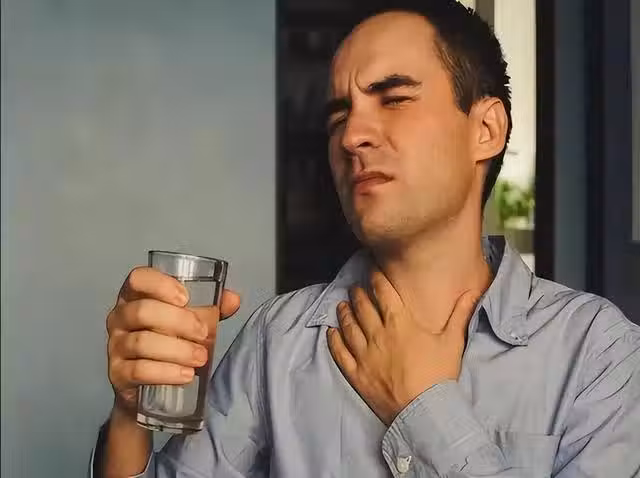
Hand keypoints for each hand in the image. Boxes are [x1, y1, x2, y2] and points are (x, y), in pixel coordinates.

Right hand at [106, 267, 240, 414]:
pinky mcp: (117, 374)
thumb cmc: (170, 342)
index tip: (185, 298)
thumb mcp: (191, 321)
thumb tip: (232, 299)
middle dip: (178, 321)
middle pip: (142, 311)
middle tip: (204, 334)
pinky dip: (166, 372)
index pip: (138, 278)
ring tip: (200, 357)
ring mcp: (115, 346)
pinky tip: (186, 375)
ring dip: (177, 350)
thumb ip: (212, 308)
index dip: (160, 284)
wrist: (150, 387)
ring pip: (142, 342)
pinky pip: (138, 370)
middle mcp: (120, 317)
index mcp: (136, 296)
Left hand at [327, 270, 479, 425]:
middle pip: (362, 306)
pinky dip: (333, 340)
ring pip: (348, 326)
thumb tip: (472, 292)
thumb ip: (460, 314)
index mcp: (399, 323)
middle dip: (358, 293)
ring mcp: (364, 354)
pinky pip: (339, 352)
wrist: (423, 411)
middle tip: (355, 287)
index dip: (376, 279)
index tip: (372, 271)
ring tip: (342, 305)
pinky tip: (331, 332)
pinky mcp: (356, 373)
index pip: (383, 292)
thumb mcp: (452, 341)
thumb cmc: (439, 375)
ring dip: (344, 313)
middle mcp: (377, 334)